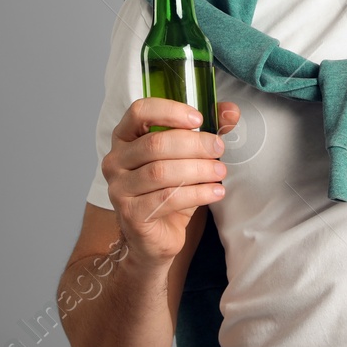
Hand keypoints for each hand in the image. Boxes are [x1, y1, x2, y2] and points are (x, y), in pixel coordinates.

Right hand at [102, 98, 241, 268]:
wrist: (157, 236)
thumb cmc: (170, 188)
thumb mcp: (188, 157)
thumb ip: (207, 131)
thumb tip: (231, 112)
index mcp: (125, 137)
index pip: (140, 112)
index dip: (170, 111)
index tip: (199, 118)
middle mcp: (116, 160)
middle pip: (155, 144)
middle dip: (194, 144)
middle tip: (219, 147)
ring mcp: (119, 188)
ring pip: (161, 172)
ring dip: (198, 169)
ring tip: (220, 171)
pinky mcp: (131, 214)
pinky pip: (167, 198)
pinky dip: (197, 194)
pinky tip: (216, 192)